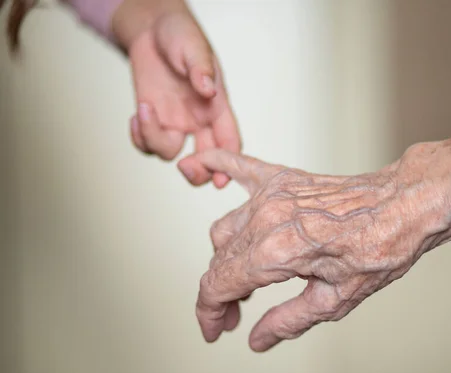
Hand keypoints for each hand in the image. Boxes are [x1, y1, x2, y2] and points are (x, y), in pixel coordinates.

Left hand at [116, 5, 239, 186]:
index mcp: (217, 107)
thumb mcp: (193, 47)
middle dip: (198, 172)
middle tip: (184, 165)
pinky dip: (140, 137)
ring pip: (171, 154)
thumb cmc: (180, 35)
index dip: (229, 164)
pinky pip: (148, 145)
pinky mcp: (154, 121)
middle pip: (206, 161)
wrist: (152, 30)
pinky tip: (136, 115)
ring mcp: (176, 123)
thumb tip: (207, 89)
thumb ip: (201, 68)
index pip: (229, 141)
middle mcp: (199, 121)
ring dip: (155, 139)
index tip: (221, 179)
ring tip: (144, 109)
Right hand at [194, 133, 450, 350]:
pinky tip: (195, 165)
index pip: (219, 284)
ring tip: (243, 281)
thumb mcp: (335, 300)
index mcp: (277, 252)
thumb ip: (288, 321)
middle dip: (219, 294)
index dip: (209, 313)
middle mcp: (266, 219)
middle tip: (234, 317)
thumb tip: (257, 338)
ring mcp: (272, 195)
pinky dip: (214, 168)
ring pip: (224, 228)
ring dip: (224, 259)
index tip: (215, 330)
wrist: (404, 206)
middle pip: (218, 260)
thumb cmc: (380, 248)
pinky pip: (237, 167)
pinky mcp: (282, 179)